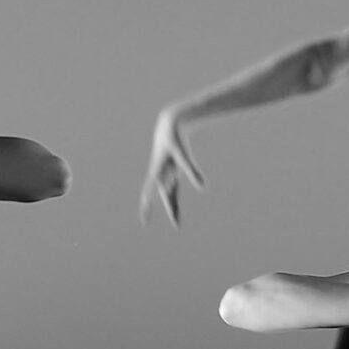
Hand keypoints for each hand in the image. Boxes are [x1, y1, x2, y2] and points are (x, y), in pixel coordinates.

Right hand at [141, 110, 204, 226]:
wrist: (170, 124)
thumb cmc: (175, 137)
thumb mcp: (183, 154)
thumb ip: (192, 170)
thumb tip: (202, 188)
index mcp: (159, 169)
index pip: (153, 189)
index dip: (149, 201)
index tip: (146, 211)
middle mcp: (162, 174)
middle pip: (166, 195)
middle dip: (170, 210)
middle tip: (174, 224)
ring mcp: (167, 173)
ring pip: (170, 194)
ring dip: (173, 207)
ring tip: (177, 221)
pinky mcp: (172, 171)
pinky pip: (174, 188)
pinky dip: (174, 199)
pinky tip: (176, 207)